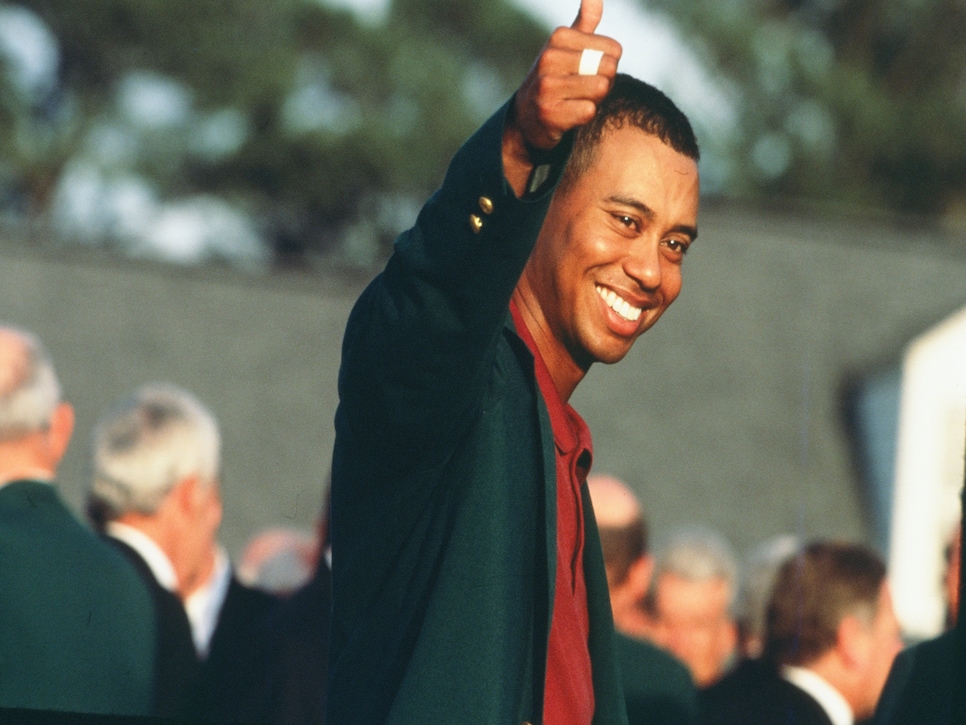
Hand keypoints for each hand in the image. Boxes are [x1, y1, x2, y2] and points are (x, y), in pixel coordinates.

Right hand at [503, 0, 621, 193]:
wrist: (525, 119)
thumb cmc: (553, 80)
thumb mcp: (565, 48)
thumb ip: (584, 23)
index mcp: (559, 37)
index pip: (614, 49)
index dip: (608, 65)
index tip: (589, 73)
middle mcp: (549, 58)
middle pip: (608, 69)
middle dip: (604, 83)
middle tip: (585, 90)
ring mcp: (547, 86)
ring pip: (600, 89)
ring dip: (595, 100)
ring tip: (576, 101)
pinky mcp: (549, 113)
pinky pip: (588, 111)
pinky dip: (584, 117)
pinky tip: (569, 116)